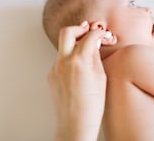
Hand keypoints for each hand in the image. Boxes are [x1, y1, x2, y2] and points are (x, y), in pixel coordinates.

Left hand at [49, 21, 115, 140]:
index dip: (98, 32)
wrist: (75, 124)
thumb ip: (95, 56)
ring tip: (86, 51)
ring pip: (63, 46)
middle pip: (67, 32)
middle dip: (78, 28)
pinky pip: (60, 60)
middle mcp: (63, 61)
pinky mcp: (51, 75)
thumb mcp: (100, 77)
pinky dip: (70, 57)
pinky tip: (79, 67)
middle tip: (87, 30)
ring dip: (74, 43)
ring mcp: (54, 68)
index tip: (103, 34)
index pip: (89, 36)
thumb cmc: (92, 105)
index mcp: (79, 61)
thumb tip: (94, 43)